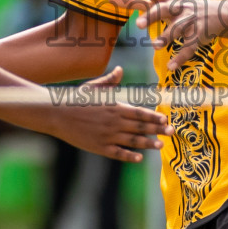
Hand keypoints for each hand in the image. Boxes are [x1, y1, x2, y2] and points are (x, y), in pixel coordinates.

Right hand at [50, 66, 171, 162]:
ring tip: (160, 145)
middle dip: (157, 129)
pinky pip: (118, 153)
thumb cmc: (75, 99)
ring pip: (133, 141)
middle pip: (141, 127)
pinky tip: (139, 158)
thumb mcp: (93, 88)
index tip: (165, 119)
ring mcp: (107, 135)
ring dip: (148, 143)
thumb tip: (120, 70)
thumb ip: (110, 81)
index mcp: (115, 106)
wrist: (56, 113)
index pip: (140, 112)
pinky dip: (130, 156)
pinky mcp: (99, 147)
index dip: (154, 117)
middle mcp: (114, 121)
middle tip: (171, 132)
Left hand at [111, 0, 223, 69]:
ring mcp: (190, 22)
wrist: (222, 14)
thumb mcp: (170, 2)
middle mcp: (179, 9)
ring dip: (166, 37)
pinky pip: (189, 48)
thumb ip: (145, 1)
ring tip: (155, 46)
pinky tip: (171, 66)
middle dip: (152, 16)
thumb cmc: (186, 9)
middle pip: (164, 10)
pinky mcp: (199, 36)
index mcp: (170, 0)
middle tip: (138, 24)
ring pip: (177, 29)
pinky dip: (180, 58)